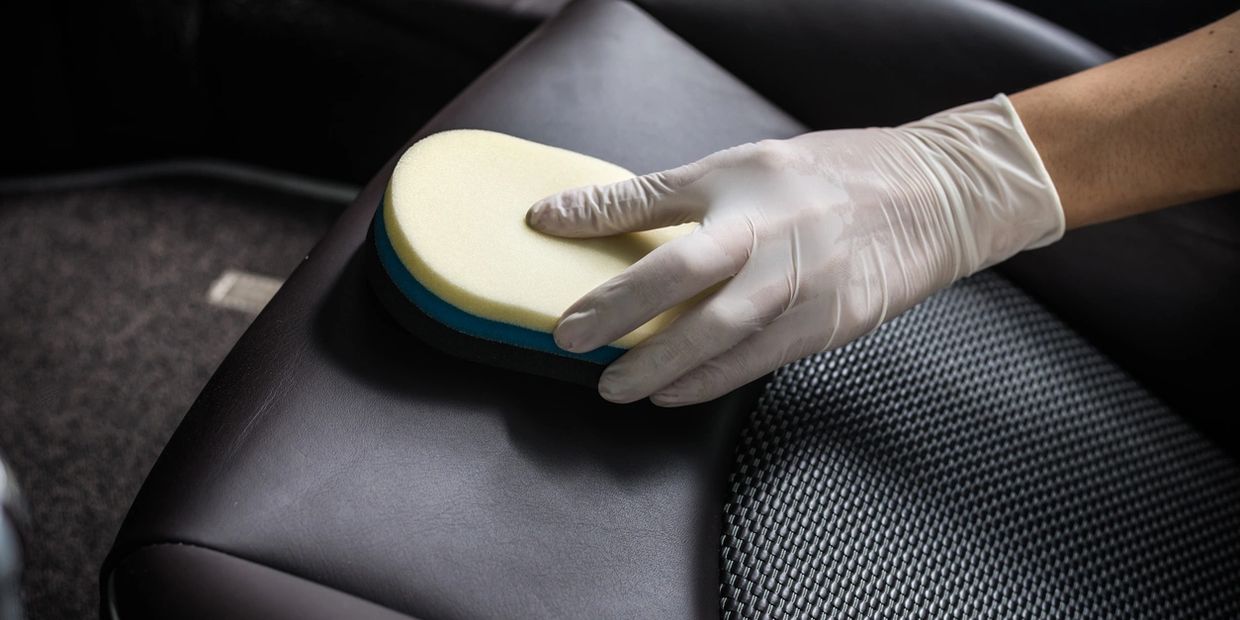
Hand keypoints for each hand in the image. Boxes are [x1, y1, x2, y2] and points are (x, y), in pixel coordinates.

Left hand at [526, 95, 1062, 405]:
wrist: (930, 199)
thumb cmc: (826, 180)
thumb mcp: (743, 166)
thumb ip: (663, 195)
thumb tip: (579, 211)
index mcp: (745, 184)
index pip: (655, 198)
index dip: (597, 215)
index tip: (544, 228)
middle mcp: (772, 232)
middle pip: (682, 276)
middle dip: (620, 313)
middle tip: (569, 339)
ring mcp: (804, 283)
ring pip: (720, 334)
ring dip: (660, 366)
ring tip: (615, 386)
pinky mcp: (830, 324)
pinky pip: (758, 362)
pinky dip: (709, 382)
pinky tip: (673, 392)